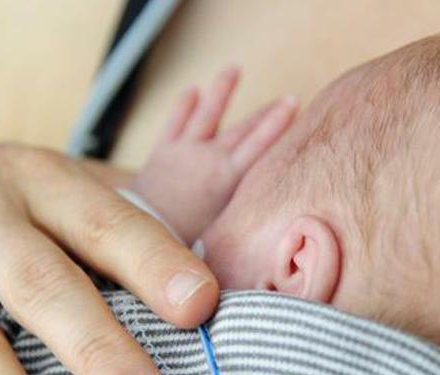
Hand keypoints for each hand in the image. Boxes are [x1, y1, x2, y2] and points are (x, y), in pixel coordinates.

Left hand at [132, 67, 297, 242]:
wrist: (143, 230)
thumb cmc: (185, 239)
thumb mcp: (223, 231)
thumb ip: (244, 214)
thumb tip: (272, 221)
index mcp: (226, 177)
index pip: (260, 143)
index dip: (279, 122)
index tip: (296, 103)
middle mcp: (208, 157)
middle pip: (243, 129)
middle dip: (267, 113)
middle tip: (286, 97)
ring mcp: (184, 151)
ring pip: (207, 114)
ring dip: (221, 91)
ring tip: (233, 69)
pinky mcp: (162, 151)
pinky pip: (175, 123)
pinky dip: (183, 106)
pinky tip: (192, 90)